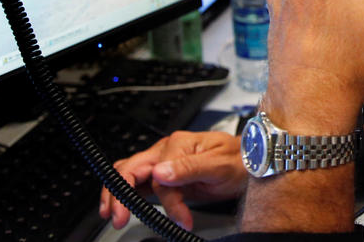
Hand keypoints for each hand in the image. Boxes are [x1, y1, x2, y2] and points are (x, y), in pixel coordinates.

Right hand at [99, 131, 244, 229]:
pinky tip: (122, 205)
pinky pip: (138, 181)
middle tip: (118, 219)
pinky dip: (126, 193)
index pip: (158, 176)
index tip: (181, 219)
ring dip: (116, 193)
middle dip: (119, 195)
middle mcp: (166, 151)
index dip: (167, 201)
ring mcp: (162, 161)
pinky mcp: (164, 174)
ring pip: (128, 173)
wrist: (250, 160)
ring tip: (112, 214)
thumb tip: (161, 172)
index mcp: (177, 145)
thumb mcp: (220, 164)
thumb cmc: (239, 159)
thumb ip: (190, 168)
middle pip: (130, 169)